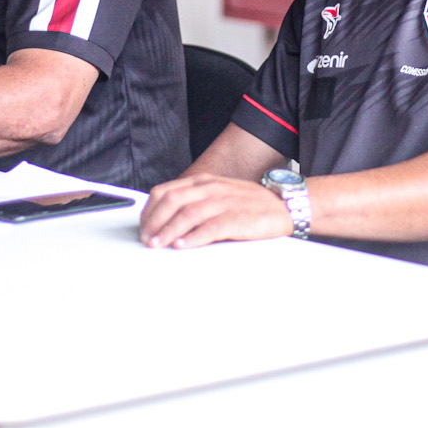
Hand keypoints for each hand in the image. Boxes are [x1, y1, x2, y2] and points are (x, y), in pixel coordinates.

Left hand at [139, 174, 293, 247]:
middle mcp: (211, 189)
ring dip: (168, 231)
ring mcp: (224, 202)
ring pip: (187, 214)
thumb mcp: (219, 194)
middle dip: (154, 221)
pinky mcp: (236, 218)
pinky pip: (210, 227)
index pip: (165, 191)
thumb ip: (196, 200)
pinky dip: (193, 237)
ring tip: (158, 244)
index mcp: (204, 182)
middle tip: (147, 238)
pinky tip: (182, 245)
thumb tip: (168, 219)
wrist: (284, 205)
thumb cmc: (250, 203)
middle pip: (172, 200)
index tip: (143, 226)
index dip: (149, 210)